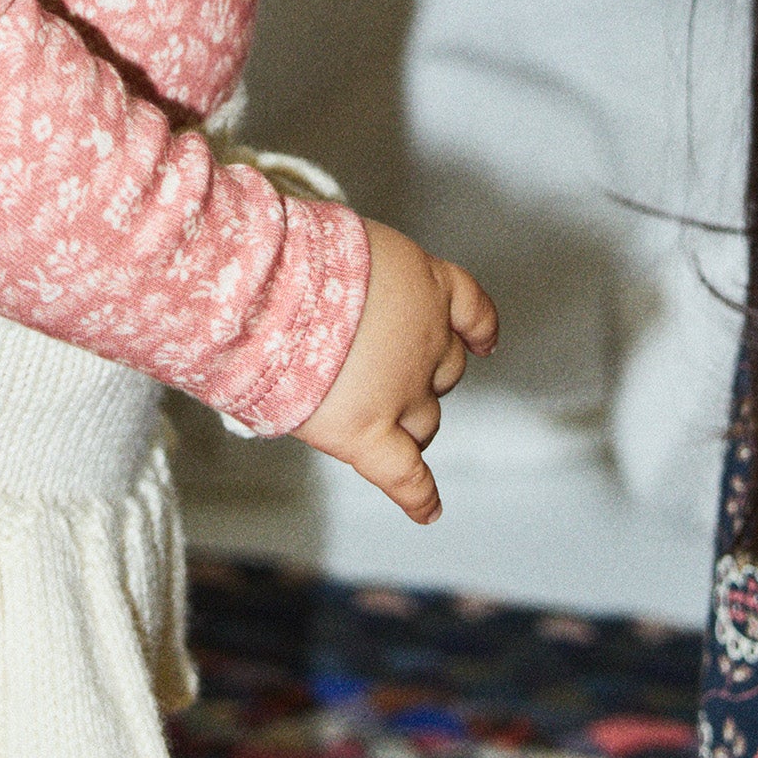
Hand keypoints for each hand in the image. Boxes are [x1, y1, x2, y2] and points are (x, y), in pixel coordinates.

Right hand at [293, 221, 497, 523]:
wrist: (273, 288)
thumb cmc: (295, 257)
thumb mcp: (346, 247)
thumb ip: (363, 279)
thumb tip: (338, 294)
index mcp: (424, 285)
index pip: (469, 309)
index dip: (478, 329)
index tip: (484, 340)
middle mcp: (425, 340)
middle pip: (445, 370)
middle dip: (425, 375)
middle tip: (385, 374)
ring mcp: (401, 390)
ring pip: (426, 420)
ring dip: (413, 424)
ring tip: (385, 428)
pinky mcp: (368, 432)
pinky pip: (404, 474)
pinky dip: (418, 496)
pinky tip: (427, 510)